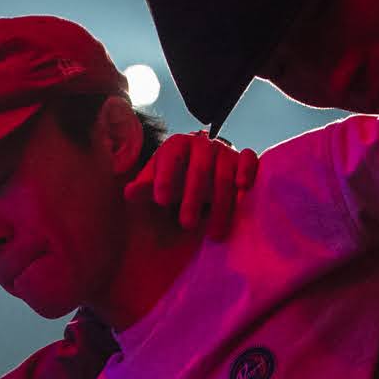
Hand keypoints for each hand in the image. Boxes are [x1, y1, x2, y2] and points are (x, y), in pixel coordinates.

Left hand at [125, 132, 257, 237]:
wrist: (198, 171)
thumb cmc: (174, 180)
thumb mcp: (156, 183)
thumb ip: (144, 188)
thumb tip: (129, 193)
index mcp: (177, 145)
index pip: (170, 157)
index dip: (165, 177)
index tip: (160, 201)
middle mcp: (201, 144)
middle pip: (200, 168)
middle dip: (193, 198)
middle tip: (186, 224)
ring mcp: (224, 150)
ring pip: (225, 173)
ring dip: (220, 204)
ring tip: (213, 234)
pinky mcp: (242, 158)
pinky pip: (249, 159)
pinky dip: (247, 171)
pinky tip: (242, 188)